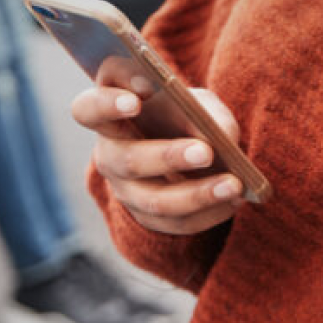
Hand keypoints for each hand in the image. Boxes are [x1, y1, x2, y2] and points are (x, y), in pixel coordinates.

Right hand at [71, 59, 245, 235]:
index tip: (137, 100)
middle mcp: (109, 155)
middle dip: (168, 157)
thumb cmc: (182, 112)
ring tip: (233, 184)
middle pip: (127, 161)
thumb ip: (202, 108)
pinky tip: (234, 200)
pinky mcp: (147, 218)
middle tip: (206, 152)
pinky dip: (209, 213)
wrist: (183, 146)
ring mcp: (126, 191)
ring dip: (197, 194)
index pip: (88, 109)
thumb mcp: (192, 98)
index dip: (107, 104)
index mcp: (108, 115)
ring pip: (155, 201)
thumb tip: (218, 134)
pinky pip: (177, 223)